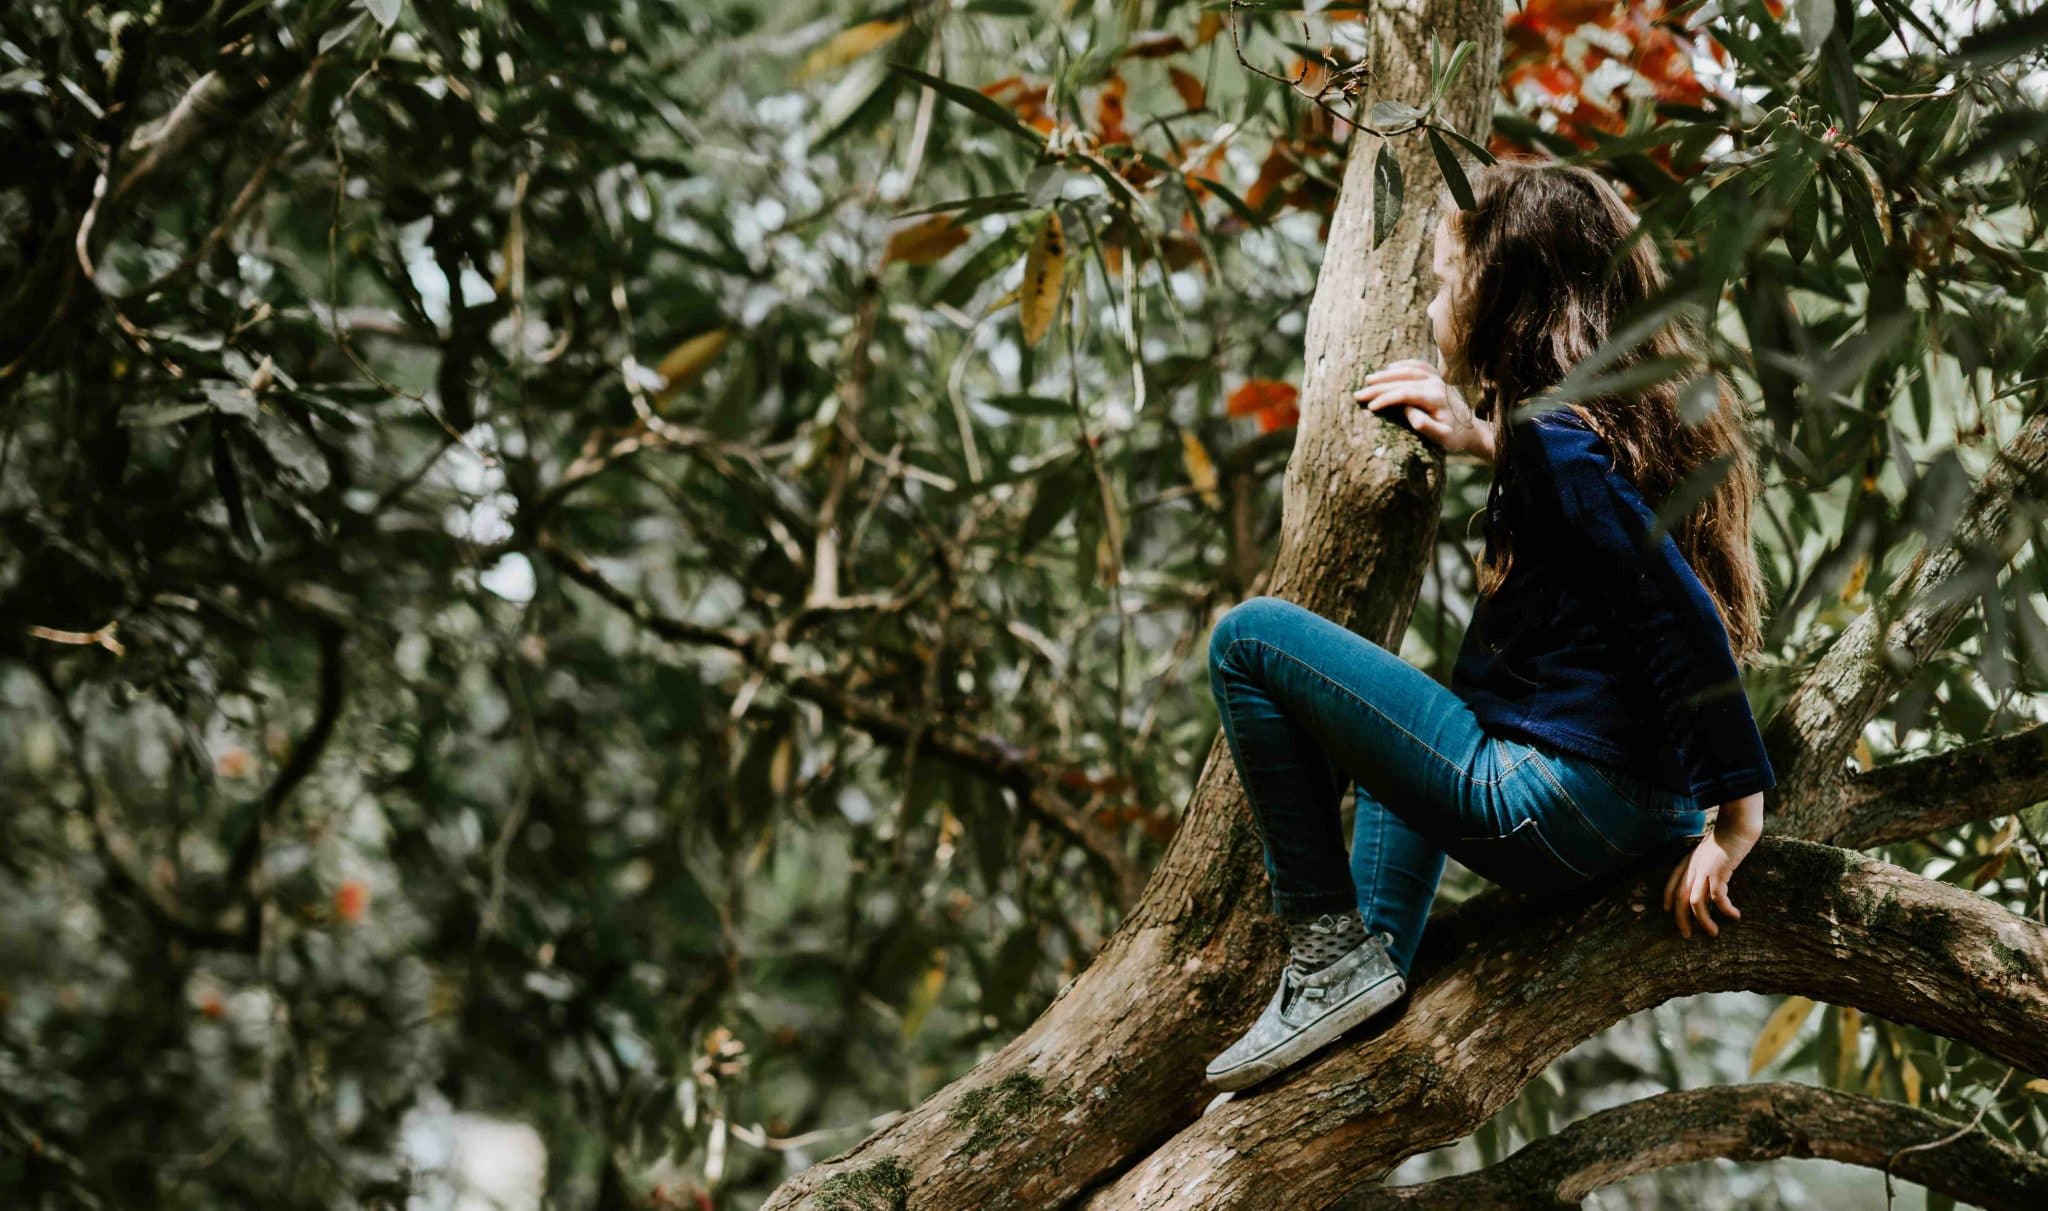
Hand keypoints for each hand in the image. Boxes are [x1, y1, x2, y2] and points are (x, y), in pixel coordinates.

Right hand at [1353, 359, 1495, 461]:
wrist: (1471, 429)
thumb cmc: (1454, 437)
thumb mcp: (1442, 437)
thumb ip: (1426, 426)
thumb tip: (1408, 414)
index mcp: (1436, 398)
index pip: (1405, 394)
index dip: (1387, 399)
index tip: (1370, 407)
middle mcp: (1436, 384)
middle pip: (1403, 381)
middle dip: (1379, 387)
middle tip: (1359, 394)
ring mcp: (1437, 379)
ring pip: (1409, 371)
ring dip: (1387, 374)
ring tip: (1368, 380)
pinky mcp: (1437, 378)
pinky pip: (1419, 366)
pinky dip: (1404, 365)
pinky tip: (1390, 368)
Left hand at [1662, 818, 1757, 938]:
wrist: (1738, 824)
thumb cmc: (1728, 836)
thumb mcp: (1710, 851)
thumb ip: (1706, 863)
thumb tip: (1711, 878)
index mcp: (1688, 861)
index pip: (1672, 883)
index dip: (1668, 899)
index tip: (1668, 912)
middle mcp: (1692, 867)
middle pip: (1679, 899)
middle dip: (1681, 920)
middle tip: (1686, 935)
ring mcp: (1703, 870)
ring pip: (1696, 903)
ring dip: (1704, 921)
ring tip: (1714, 933)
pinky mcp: (1719, 872)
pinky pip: (1717, 898)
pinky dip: (1725, 910)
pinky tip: (1735, 916)